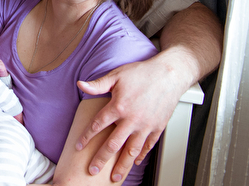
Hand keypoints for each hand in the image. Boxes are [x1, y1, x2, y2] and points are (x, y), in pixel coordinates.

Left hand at [75, 56, 186, 181]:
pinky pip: (148, 146)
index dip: (86, 137)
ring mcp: (146, 126)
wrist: (169, 74)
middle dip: (101, 159)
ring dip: (122, 165)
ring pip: (132, 151)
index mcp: (119, 107)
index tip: (78, 146)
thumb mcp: (116, 75)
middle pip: (113, 144)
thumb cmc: (142, 73)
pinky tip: (135, 162)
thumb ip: (98, 84)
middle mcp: (132, 120)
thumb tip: (80, 85)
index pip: (98, 125)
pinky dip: (141, 155)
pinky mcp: (158, 128)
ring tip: (114, 177)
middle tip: (92, 170)